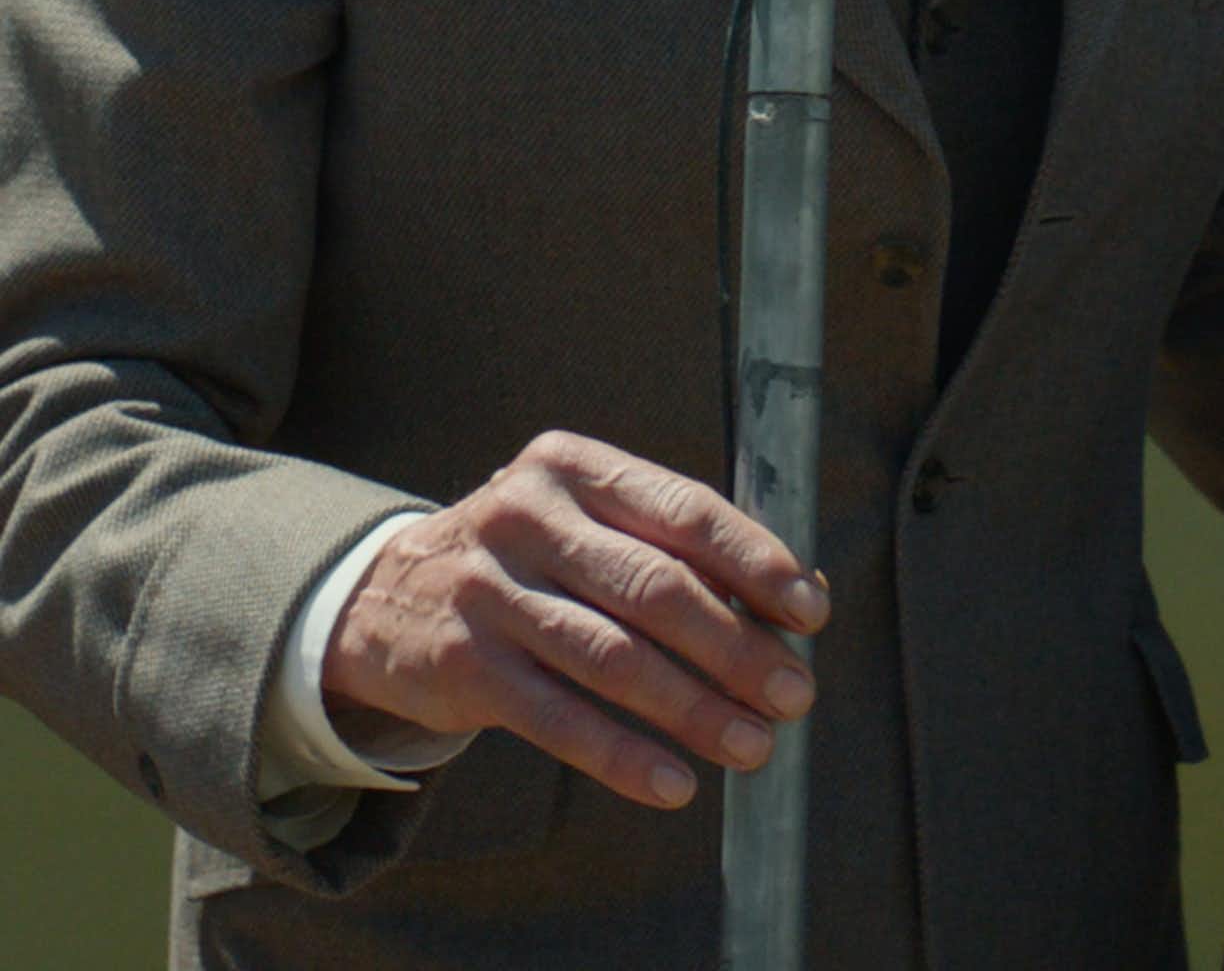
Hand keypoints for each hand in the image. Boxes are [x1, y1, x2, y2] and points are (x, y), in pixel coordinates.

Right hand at [321, 429, 828, 810]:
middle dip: (737, 646)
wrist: (386, 595)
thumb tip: (800, 594)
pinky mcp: (465, 666)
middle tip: (795, 693)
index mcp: (577, 468)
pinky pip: (558, 719)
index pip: (685, 509)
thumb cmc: (532, 555)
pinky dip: (623, 755)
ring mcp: (492, 592)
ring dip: (694, 708)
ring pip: (614, 658)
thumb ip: (676, 546)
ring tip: (753, 744)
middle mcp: (530, 518)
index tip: (810, 611)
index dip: (755, 562)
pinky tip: (676, 783)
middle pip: (656, 588)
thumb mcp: (588, 521)